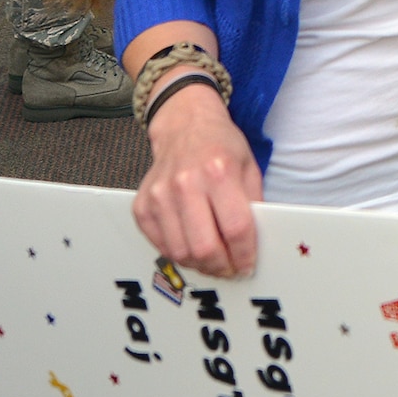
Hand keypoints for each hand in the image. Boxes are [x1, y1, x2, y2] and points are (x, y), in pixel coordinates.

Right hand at [132, 82, 262, 276]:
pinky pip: (160, 245)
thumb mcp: (250, 167)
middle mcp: (186, 183)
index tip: (249, 266)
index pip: (236, 228)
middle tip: (231, 270)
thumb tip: (256, 244)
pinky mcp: (142, 206)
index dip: (244, 254)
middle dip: (222, 267)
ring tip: (214, 262)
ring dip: (200, 266)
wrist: (185, 126)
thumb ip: (253, 204)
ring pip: (180, 252)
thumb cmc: (222, 147)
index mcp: (219, 171)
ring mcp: (159, 195)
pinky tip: (192, 249)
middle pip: (204, 246)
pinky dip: (178, 255)